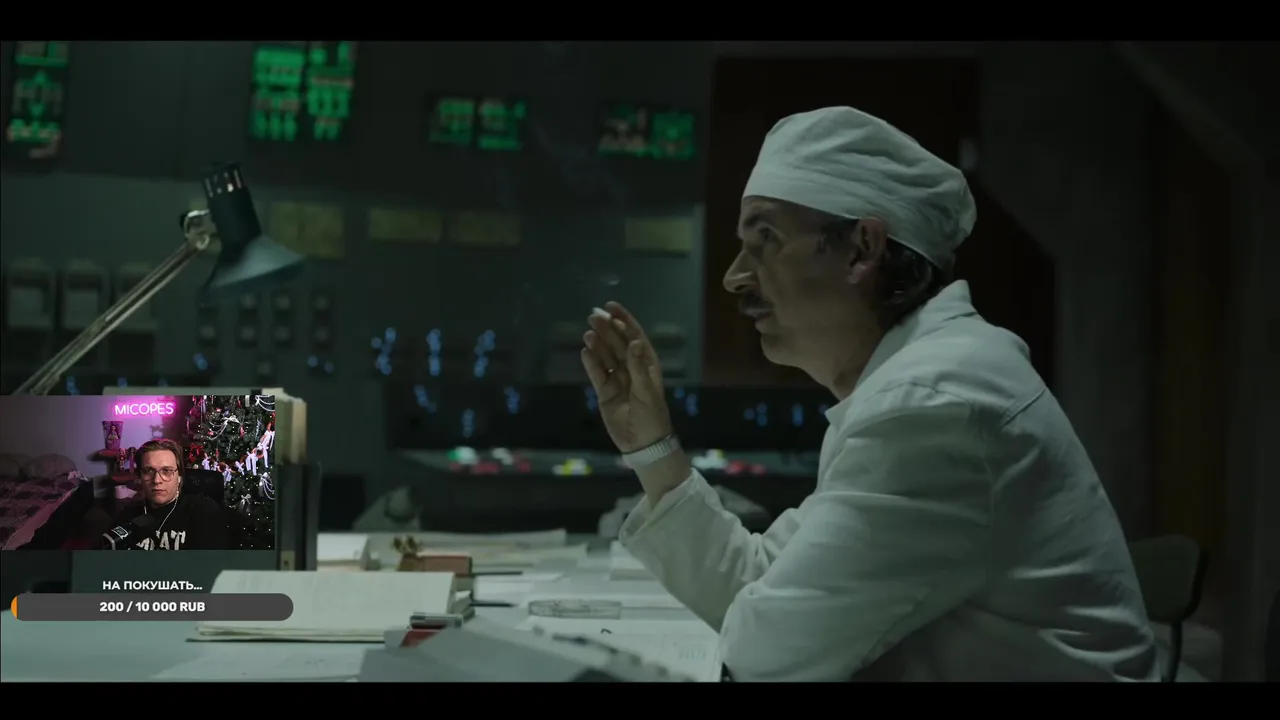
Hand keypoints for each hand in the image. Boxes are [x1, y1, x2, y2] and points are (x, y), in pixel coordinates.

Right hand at [581, 302, 672, 453]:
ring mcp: (617, 379)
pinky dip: (591, 364)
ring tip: (588, 333)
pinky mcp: (605, 393)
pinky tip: (585, 352)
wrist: (643, 443)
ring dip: (597, 344)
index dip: (624, 320)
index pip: (634, 336)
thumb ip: (638, 367)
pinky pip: (597, 374)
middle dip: (606, 329)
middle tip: (593, 316)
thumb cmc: (652, 416)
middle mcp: (631, 368)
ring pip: (605, 356)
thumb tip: (635, 342)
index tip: (611, 306)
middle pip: (617, 343)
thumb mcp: (647, 391)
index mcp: (647, 364)